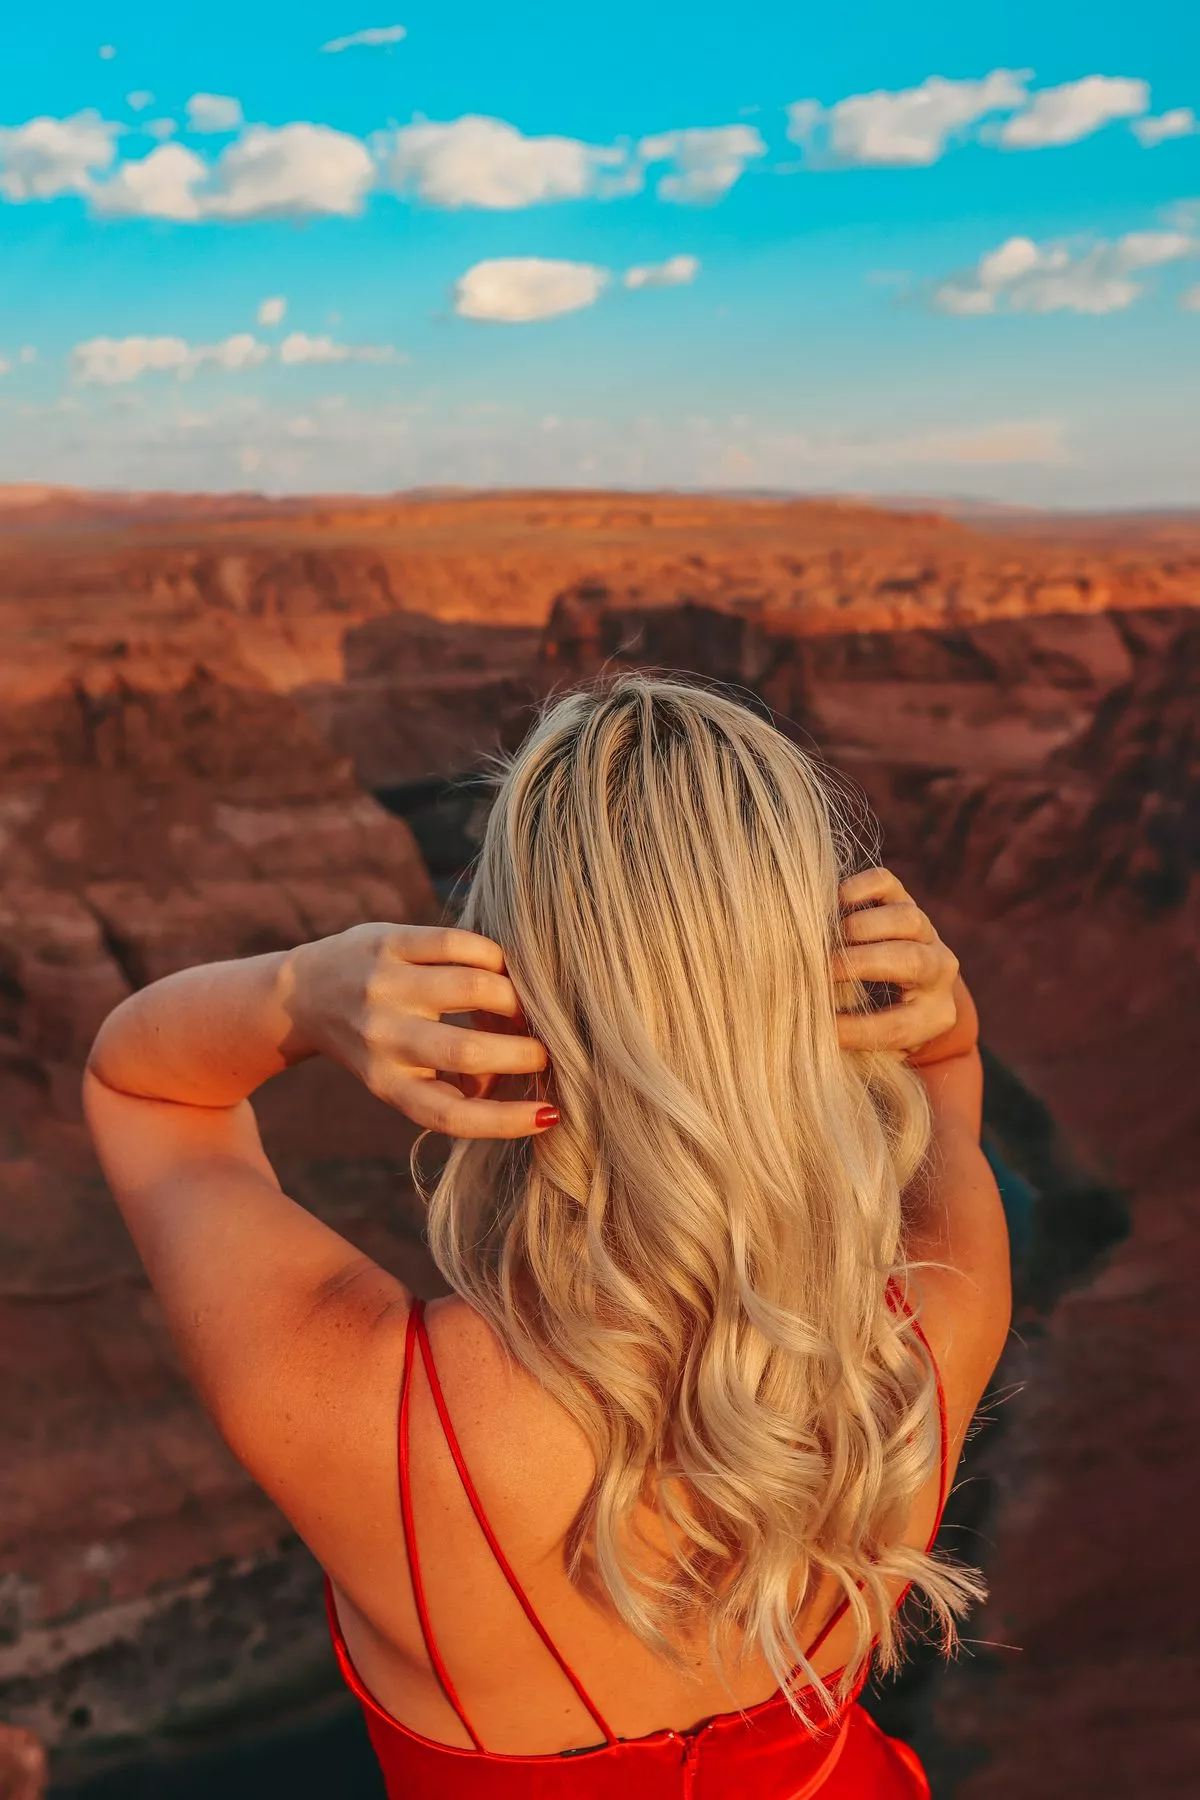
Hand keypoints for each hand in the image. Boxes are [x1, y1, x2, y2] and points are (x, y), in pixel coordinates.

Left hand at [287, 924, 552, 1138]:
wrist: (301, 995)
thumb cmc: (374, 1043)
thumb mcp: (398, 1078)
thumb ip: (449, 1089)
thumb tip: (514, 1097)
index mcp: (386, 1083)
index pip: (450, 1114)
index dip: (505, 1120)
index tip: (549, 1114)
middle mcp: (381, 1036)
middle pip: (468, 1050)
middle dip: (524, 1052)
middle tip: (543, 1050)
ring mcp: (383, 984)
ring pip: (472, 987)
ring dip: (513, 999)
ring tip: (520, 1006)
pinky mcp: (386, 941)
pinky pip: (457, 943)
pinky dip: (493, 956)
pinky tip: (499, 968)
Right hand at [833, 868, 961, 1057]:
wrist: (898, 982)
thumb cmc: (874, 1018)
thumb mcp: (872, 1040)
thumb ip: (850, 1036)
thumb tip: (812, 1025)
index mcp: (933, 1015)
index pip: (898, 1026)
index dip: (858, 1029)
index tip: (825, 1028)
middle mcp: (937, 970)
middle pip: (910, 962)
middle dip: (861, 963)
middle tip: (823, 970)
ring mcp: (924, 930)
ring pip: (906, 918)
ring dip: (863, 926)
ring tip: (829, 937)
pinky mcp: (902, 898)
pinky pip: (887, 885)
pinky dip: (860, 888)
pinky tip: (835, 902)